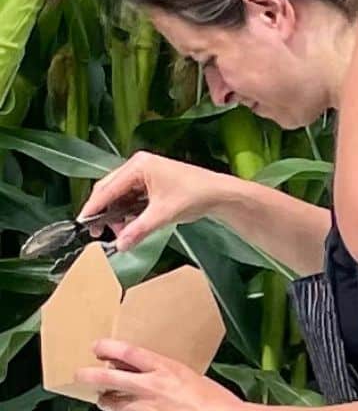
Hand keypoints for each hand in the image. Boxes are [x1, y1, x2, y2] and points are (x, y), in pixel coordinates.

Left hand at [73, 338, 262, 410]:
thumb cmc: (218, 403)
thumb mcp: (192, 378)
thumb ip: (167, 377)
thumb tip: (151, 377)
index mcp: (166, 369)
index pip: (128, 352)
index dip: (108, 348)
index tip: (97, 347)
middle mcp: (151, 387)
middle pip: (108, 378)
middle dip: (89, 376)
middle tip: (81, 375)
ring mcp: (147, 409)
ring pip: (114, 403)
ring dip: (107, 400)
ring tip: (105, 400)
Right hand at [77, 153, 251, 253]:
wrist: (221, 194)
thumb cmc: (196, 195)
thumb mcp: (164, 214)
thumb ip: (139, 230)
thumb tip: (120, 245)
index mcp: (138, 165)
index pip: (107, 188)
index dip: (94, 207)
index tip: (83, 223)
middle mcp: (138, 165)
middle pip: (110, 191)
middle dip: (106, 213)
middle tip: (100, 233)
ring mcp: (144, 173)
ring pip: (120, 196)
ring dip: (118, 214)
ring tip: (122, 232)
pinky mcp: (151, 183)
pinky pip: (132, 198)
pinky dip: (129, 212)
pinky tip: (131, 225)